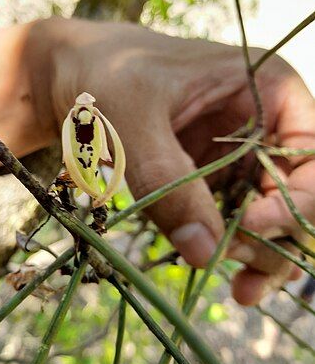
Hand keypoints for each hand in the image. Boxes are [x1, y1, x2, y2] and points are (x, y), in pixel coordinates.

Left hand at [27, 17, 314, 304]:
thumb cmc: (105, 75)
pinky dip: (230, 248)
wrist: (73, 76)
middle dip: (278, 236)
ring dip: (262, 255)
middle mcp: (266, 124)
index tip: (249, 226)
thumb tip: (206, 253)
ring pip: (273, 216)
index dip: (298, 198)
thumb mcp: (131, 119)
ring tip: (239, 288)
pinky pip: (235, 221)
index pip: (314, 154)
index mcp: (267, 87)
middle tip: (233, 266)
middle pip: (300, 193)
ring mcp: (241, 155)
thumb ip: (167, 178)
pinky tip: (211, 266)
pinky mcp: (213, 180)